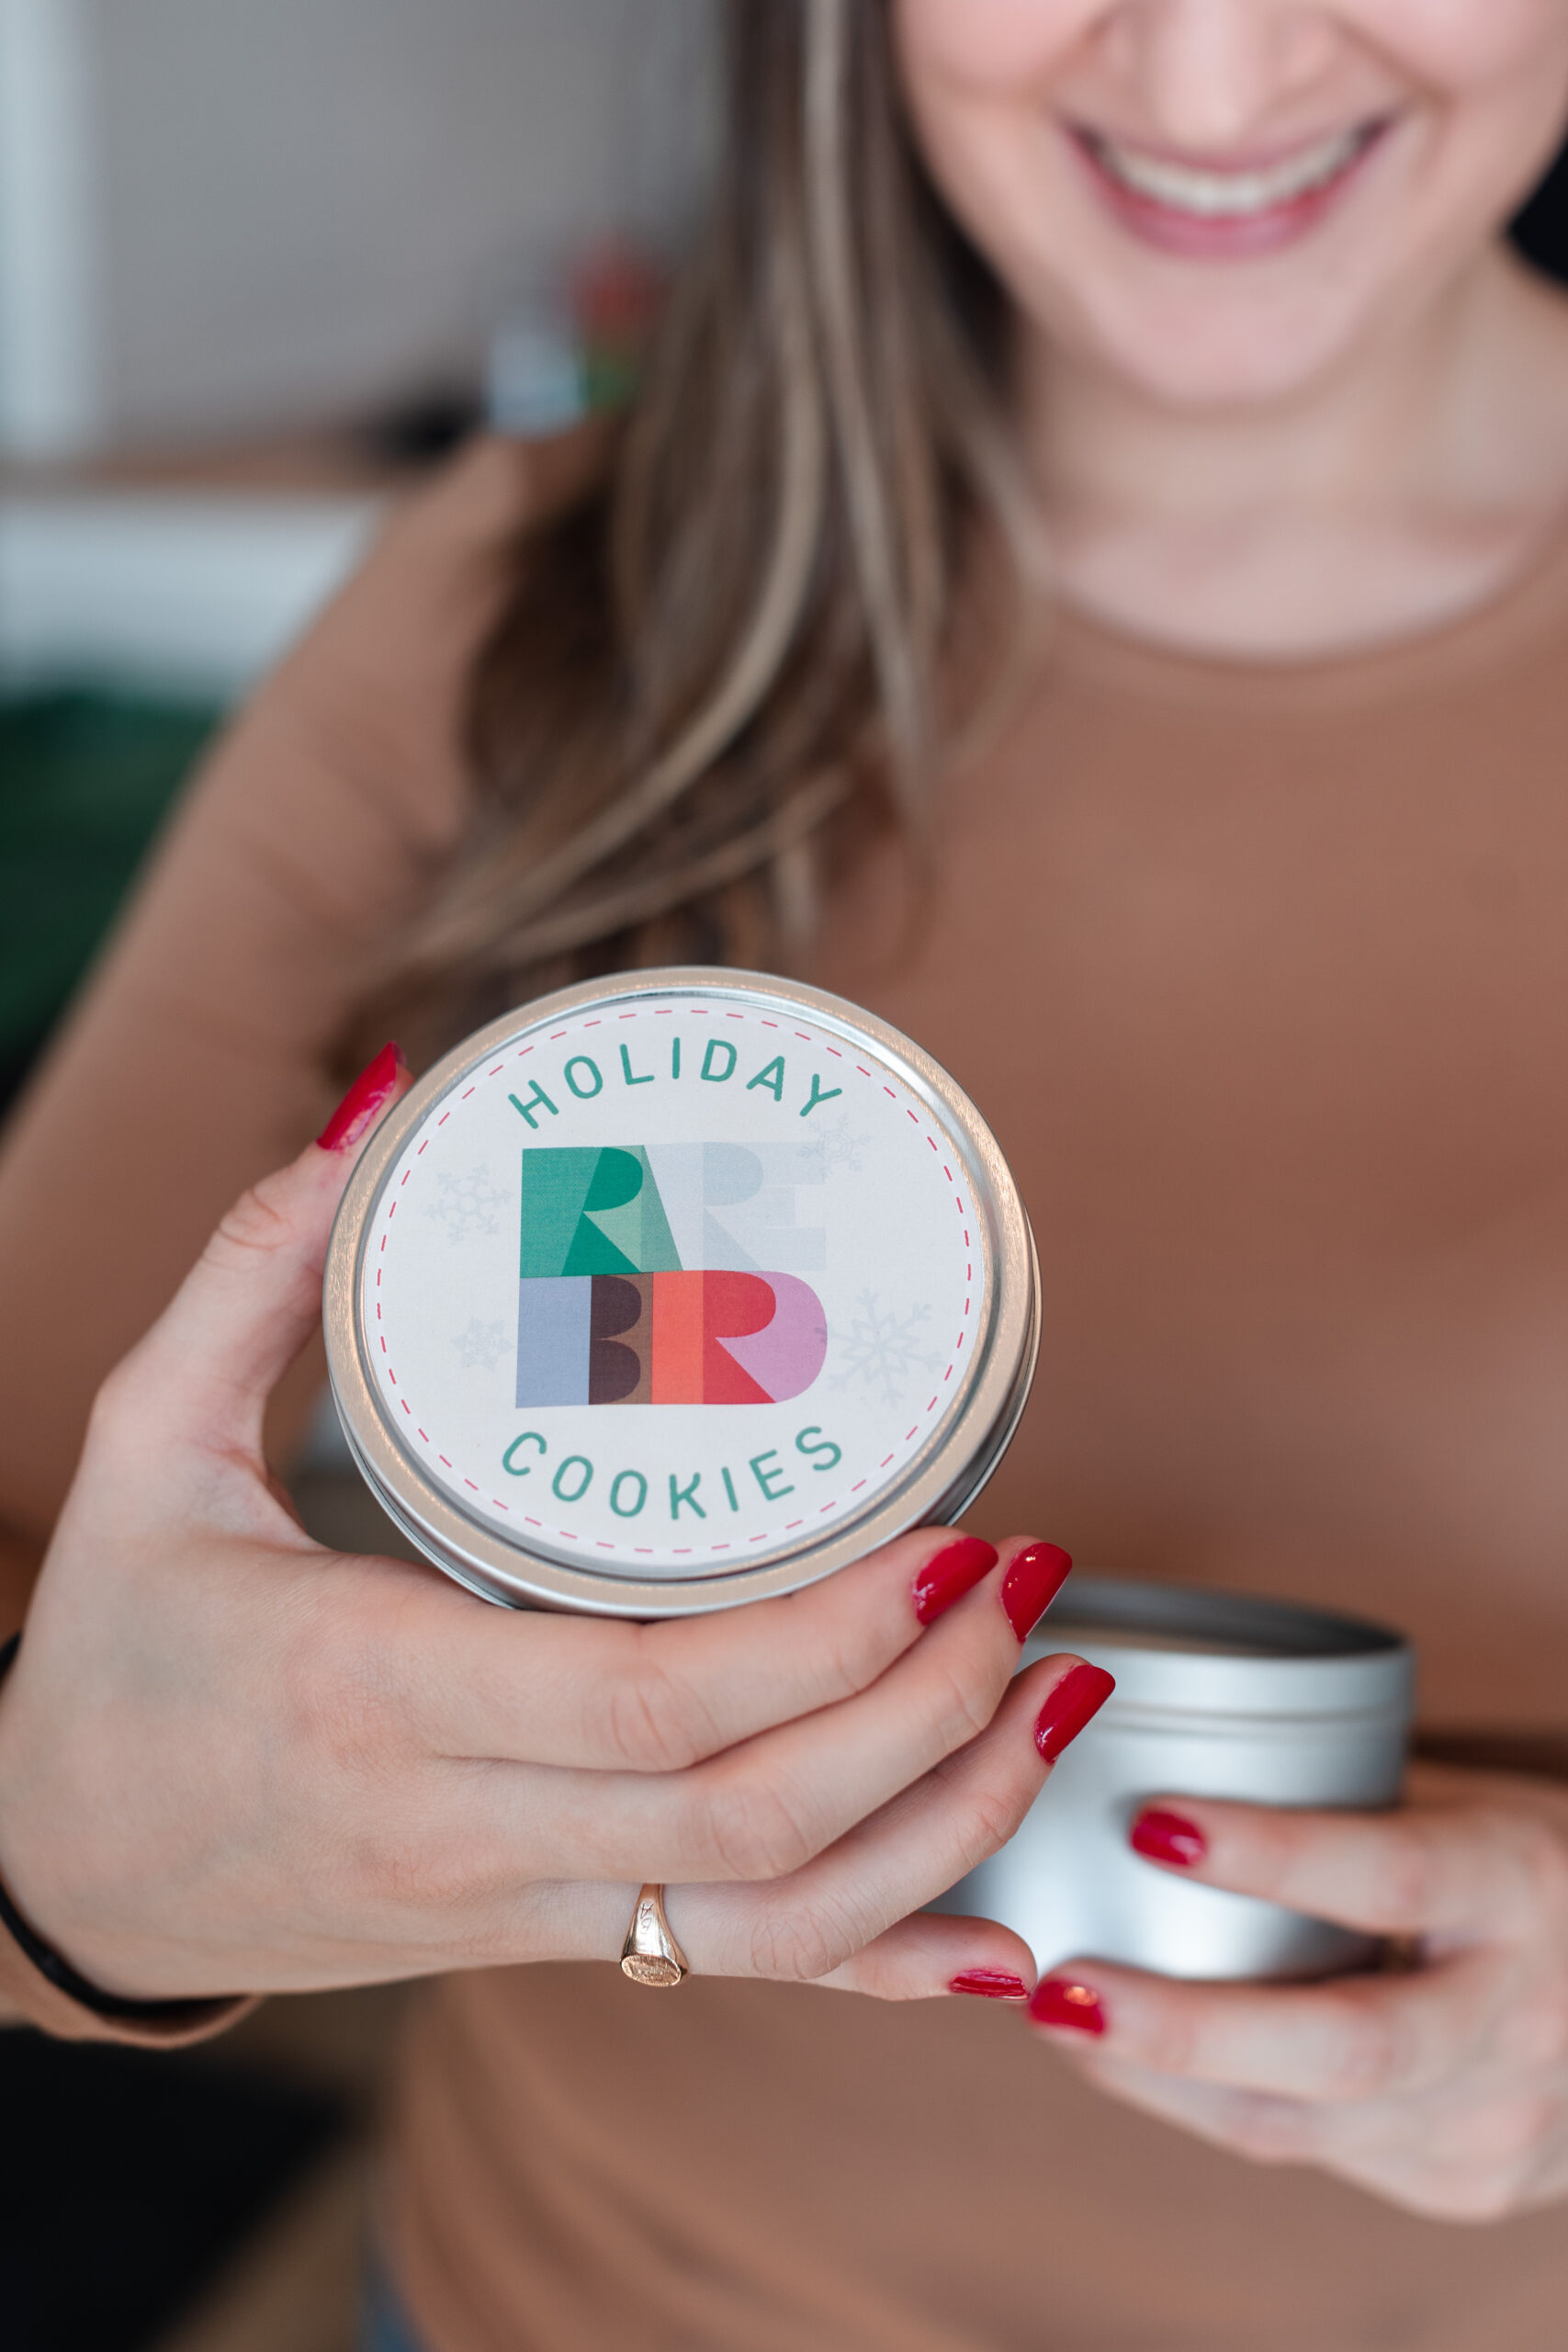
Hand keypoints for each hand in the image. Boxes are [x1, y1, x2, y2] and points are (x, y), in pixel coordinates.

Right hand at [0, 1058, 1104, 2006]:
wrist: (61, 1882)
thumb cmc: (111, 1663)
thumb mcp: (143, 1453)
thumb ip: (251, 1276)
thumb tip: (371, 1111)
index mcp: (374, 1690)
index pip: (646, 1702)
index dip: (826, 1640)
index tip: (944, 1538)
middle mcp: (465, 1825)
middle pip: (750, 1817)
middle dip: (926, 1708)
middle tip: (1024, 1567)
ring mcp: (516, 1907)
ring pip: (773, 1920)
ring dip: (942, 1822)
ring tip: (1046, 1692)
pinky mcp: (544, 1939)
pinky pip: (739, 1978)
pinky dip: (885, 1960)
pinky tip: (998, 1942)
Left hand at [1026, 1768, 1567, 2217]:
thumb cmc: (1522, 1867)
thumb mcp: (1468, 1807)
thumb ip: (1342, 1793)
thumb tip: (1143, 1721)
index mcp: (1521, 1886)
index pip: (1393, 1874)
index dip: (1273, 1853)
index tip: (1148, 1821)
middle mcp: (1518, 2017)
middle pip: (1342, 2047)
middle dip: (1183, 2024)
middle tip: (1060, 1982)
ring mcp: (1494, 2120)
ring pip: (1300, 2124)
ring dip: (1157, 2077)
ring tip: (1054, 2015)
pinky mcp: (1456, 2182)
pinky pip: (1302, 2149)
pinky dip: (1195, 2103)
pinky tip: (1119, 2059)